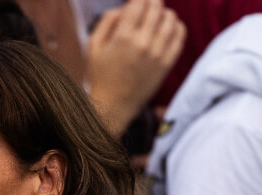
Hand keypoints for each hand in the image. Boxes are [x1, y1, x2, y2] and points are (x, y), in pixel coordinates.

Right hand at [87, 0, 184, 136]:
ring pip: (171, 18)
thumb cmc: (101, 75)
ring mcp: (157, 53)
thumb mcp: (93, 47)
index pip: (139, 3)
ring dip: (164, 13)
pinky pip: (180, 34)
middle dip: (152, 2)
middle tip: (147, 6)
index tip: (137, 0)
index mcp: (122, 38)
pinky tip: (168, 28)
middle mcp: (142, 43)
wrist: (114, 105)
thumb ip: (106, 22)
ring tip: (156, 17)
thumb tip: (125, 7)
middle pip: (156, 7)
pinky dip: (176, 26)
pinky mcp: (167, 63)